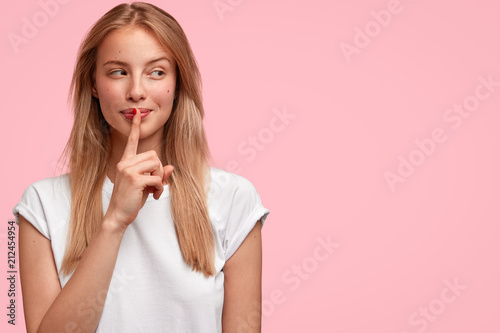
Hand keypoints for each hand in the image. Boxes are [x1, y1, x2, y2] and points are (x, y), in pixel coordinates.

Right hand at [104, 108, 173, 227]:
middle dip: (159, 169)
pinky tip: (154, 196)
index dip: (136, 127)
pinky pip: (157, 178)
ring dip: (160, 179)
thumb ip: (156, 174)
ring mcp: (128, 170)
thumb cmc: (130, 201)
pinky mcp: (134, 179)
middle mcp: (125, 163)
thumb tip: (171, 167)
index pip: (131, 141)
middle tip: (155, 183)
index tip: (137, 113)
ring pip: (156, 164)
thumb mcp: (145, 185)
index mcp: (125, 162)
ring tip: (154, 190)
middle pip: (153, 155)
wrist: (118, 216)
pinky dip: (160, 188)